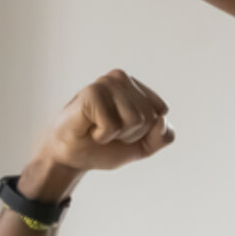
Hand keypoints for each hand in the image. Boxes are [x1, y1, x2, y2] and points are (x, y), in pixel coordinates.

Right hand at [37, 70, 175, 171]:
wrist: (72, 157)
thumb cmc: (104, 147)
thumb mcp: (144, 146)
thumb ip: (163, 136)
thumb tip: (162, 119)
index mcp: (136, 86)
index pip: (161, 111)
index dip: (145, 131)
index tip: (123, 130)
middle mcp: (122, 78)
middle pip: (149, 116)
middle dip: (131, 134)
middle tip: (107, 131)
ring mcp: (106, 82)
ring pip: (135, 119)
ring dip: (116, 135)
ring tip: (98, 128)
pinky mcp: (92, 92)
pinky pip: (113, 125)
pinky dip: (102, 136)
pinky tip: (89, 128)